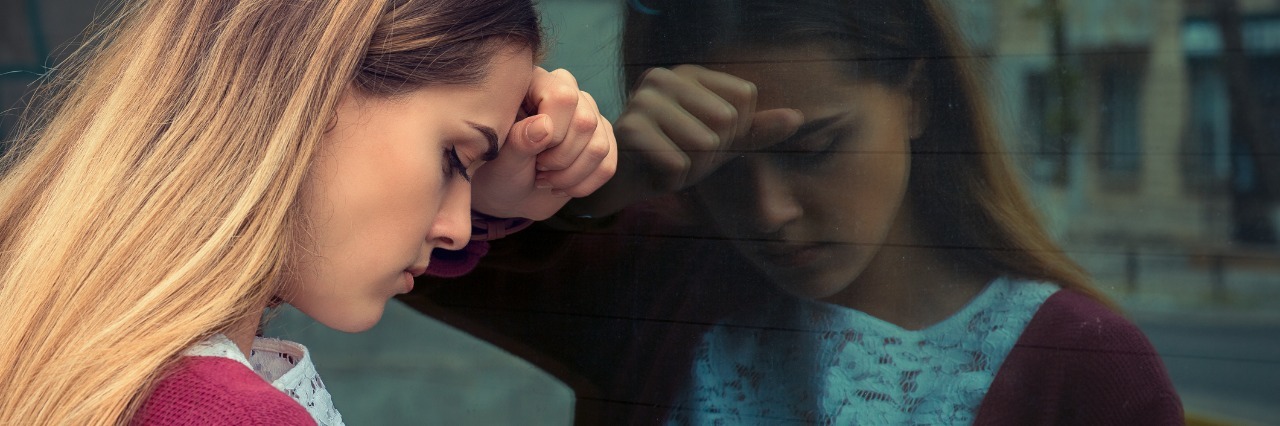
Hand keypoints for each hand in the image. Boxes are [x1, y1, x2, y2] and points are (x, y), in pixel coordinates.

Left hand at [470, 67, 617, 219]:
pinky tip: (562, 186)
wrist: (512, 193)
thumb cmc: (499, 169)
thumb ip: (519, 140)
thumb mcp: (501, 157)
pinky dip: (583, 185)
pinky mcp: (602, 139)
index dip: (552, 132)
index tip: (532, 151)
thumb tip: (545, 126)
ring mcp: (589, 115)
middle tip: (537, 168)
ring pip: (599, 146)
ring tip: (546, 179)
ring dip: (570, 175)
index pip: (564, 97)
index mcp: (537, 83)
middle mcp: (568, 92)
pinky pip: (607, 165)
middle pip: (585, 122)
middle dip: (560, 159)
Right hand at [561, 65, 803, 216]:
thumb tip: (796, 118)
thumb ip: (756, 130)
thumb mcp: (721, 143)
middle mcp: (665, 77)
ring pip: (704, 144)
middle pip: (727, 121)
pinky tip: (654, 175)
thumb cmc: (673, 157)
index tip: (704, 138)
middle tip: (684, 156)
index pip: (745, 98)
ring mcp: (643, 100)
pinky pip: (678, 165)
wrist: (620, 183)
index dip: (735, 131)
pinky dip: (673, 182)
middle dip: (713, 154)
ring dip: (693, 170)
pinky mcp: (629, 129)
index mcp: (690, 74)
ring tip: (668, 165)